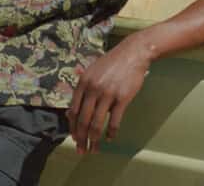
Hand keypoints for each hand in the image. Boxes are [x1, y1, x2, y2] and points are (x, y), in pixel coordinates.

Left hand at [67, 34, 151, 155]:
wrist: (132, 53)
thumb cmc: (111, 63)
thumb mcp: (92, 72)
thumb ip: (82, 90)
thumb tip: (71, 113)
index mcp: (83, 82)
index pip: (73, 110)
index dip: (73, 127)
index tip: (74, 138)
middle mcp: (93, 89)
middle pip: (83, 120)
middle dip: (81, 138)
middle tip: (81, 150)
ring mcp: (107, 94)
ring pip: (97, 124)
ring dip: (94, 140)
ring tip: (94, 149)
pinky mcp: (122, 98)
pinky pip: (115, 121)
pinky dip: (111, 133)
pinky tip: (109, 138)